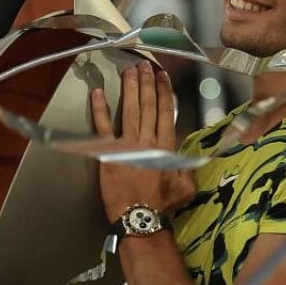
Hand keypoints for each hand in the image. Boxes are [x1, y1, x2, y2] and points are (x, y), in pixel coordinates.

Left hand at [90, 60, 194, 221]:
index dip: (164, 92)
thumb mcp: (186, 186)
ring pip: (129, 110)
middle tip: (144, 65)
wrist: (139, 218)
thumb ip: (187, 167)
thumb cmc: (163, 205)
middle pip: (148, 106)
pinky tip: (97, 93)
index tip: (162, 77)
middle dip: (146, 83)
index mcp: (165, 147)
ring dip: (129, 89)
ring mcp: (126, 145)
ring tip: (129, 71)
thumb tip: (188, 156)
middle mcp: (147, 141)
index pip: (166, 113)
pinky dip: (100, 109)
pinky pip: (103, 127)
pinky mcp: (108, 153)